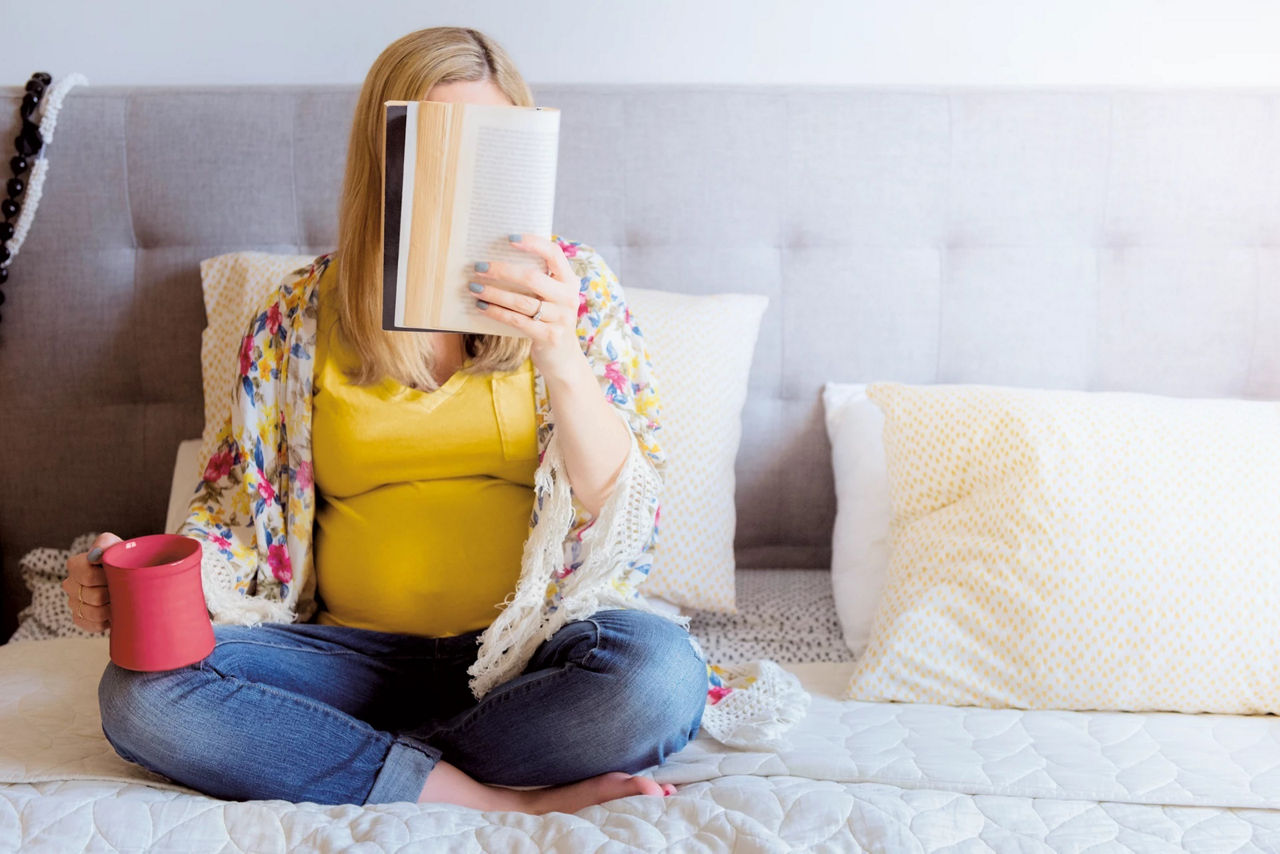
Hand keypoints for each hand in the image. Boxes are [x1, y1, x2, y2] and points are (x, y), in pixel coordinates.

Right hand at [62, 532, 121, 633]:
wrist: (134, 579)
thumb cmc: (125, 560)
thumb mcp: (118, 546)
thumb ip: (105, 543)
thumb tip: (94, 555)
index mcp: (76, 565)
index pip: (85, 575)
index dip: (104, 577)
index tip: (117, 573)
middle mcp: (70, 584)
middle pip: (94, 596)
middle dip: (113, 593)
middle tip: (123, 588)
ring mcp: (73, 603)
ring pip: (94, 613)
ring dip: (112, 608)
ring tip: (121, 600)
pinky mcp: (80, 619)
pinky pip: (93, 625)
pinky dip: (108, 620)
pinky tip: (114, 611)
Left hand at [470, 234, 584, 379]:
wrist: (563, 359)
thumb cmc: (549, 320)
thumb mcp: (550, 298)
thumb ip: (537, 280)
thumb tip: (498, 259)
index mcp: (570, 281)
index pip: (554, 254)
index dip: (533, 243)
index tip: (509, 239)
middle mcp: (569, 298)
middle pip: (532, 277)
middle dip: (501, 271)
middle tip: (478, 267)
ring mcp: (561, 318)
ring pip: (521, 301)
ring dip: (494, 293)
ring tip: (473, 287)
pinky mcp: (550, 336)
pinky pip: (517, 321)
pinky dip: (497, 312)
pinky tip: (481, 307)